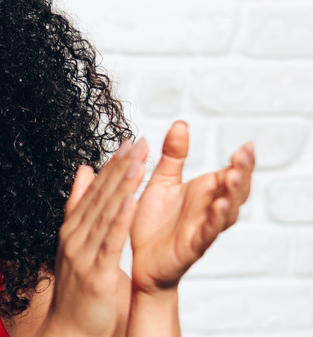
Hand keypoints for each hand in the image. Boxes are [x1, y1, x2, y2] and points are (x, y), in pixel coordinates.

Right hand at [46, 139, 147, 336]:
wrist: (68, 330)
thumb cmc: (75, 291)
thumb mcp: (74, 243)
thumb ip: (78, 206)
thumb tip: (84, 170)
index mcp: (72, 229)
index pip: (94, 191)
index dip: (113, 166)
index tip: (130, 142)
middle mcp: (75, 237)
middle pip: (100, 197)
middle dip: (121, 168)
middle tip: (139, 142)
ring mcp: (83, 254)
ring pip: (106, 214)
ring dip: (122, 186)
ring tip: (138, 161)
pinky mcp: (96, 273)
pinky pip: (110, 242)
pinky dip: (120, 219)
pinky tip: (132, 200)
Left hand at [130, 121, 254, 293]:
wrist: (137, 258)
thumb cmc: (152, 221)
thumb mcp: (162, 181)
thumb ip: (173, 155)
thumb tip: (181, 124)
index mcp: (204, 192)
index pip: (231, 174)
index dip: (242, 161)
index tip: (246, 145)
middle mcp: (209, 209)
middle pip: (236, 191)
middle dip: (243, 174)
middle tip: (244, 155)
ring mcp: (203, 228)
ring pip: (227, 212)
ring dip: (232, 195)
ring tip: (233, 177)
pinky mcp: (192, 246)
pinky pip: (207, 233)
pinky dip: (214, 221)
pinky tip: (217, 207)